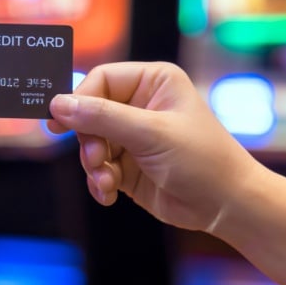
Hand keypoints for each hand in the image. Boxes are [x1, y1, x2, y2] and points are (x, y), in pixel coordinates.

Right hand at [48, 61, 261, 231]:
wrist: (227, 205)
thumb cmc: (201, 159)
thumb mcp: (151, 133)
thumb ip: (102, 117)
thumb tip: (59, 104)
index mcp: (152, 82)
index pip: (100, 79)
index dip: (79, 100)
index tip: (60, 122)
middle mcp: (140, 105)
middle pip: (89, 113)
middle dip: (88, 141)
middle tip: (95, 159)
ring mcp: (133, 137)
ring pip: (89, 144)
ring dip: (93, 165)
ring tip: (107, 182)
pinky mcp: (129, 166)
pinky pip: (98, 168)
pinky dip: (99, 182)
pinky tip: (109, 194)